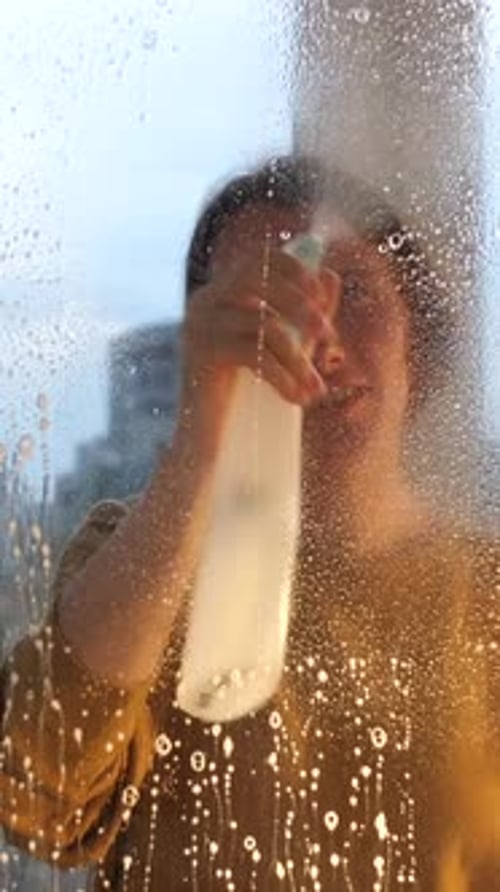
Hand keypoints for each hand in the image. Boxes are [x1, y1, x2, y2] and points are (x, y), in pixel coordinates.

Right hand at [177, 245, 340, 455]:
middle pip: (261, 279)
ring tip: (316, 389)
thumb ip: (306, 314)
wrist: (205, 442)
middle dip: (301, 305)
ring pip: (266, 324)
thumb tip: (331, 274)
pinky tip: (298, 400)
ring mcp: (199, 325)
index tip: (321, 298)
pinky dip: (283, 377)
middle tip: (328, 336)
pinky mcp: (201, 352)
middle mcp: (204, 302)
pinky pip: (255, 354)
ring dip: (299, 359)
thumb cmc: (245, 396)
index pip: (259, 258)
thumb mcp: (284, 349)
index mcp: (220, 295)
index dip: (295, 270)